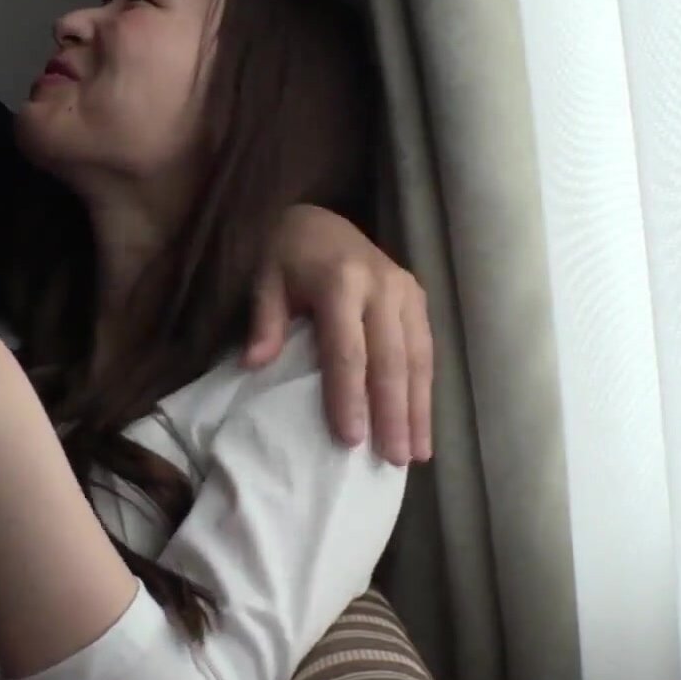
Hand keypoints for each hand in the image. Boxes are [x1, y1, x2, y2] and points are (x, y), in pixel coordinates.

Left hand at [245, 205, 434, 464]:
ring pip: (417, 358)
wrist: (319, 220)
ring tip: (415, 455)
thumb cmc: (287, 258)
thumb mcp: (265, 280)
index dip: (349, 395)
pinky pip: (425, 350)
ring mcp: (405, 291)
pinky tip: (422, 426)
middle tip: (392, 459)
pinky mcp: (418, 297)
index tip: (350, 439)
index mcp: (341, 281)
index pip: (347, 348)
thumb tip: (254, 365)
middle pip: (390, 358)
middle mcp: (381, 285)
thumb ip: (265, 321)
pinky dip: (425, 390)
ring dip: (418, 409)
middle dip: (393, 412)